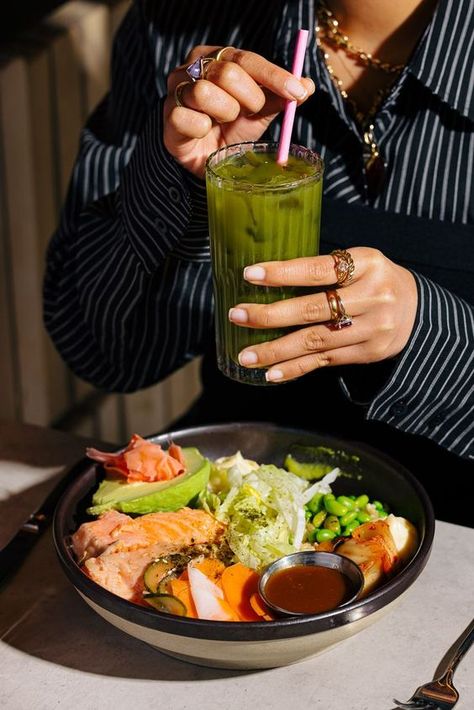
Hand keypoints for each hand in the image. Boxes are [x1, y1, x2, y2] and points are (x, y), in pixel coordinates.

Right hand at [163, 46, 314, 176]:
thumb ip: (279, 98)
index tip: (296, 91)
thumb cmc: (231, 130)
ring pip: (205, 93)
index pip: (247, 59)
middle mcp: (194, 67)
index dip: (274, 76)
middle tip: (251, 112)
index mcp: (218, 57)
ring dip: (224, 114)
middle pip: (228, 73)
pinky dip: (203, 130)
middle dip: (249, 98)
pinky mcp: (169, 117)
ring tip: (224, 123)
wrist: (207, 159)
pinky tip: (205, 134)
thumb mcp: (259, 113)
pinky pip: (188, 119)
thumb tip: (307, 86)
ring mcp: (177, 90)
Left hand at [228, 248, 417, 382]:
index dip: (283, 273)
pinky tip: (271, 373)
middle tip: (238, 316)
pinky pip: (325, 361)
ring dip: (276, 350)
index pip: (318, 269)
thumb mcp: (359, 262)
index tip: (250, 275)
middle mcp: (372, 297)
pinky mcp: (367, 353)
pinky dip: (295, 368)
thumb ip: (324, 270)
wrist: (419, 310)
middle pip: (313, 310)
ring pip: (315, 341)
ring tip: (246, 355)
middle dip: (270, 316)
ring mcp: (372, 329)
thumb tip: (267, 279)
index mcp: (367, 264)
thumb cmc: (375, 280)